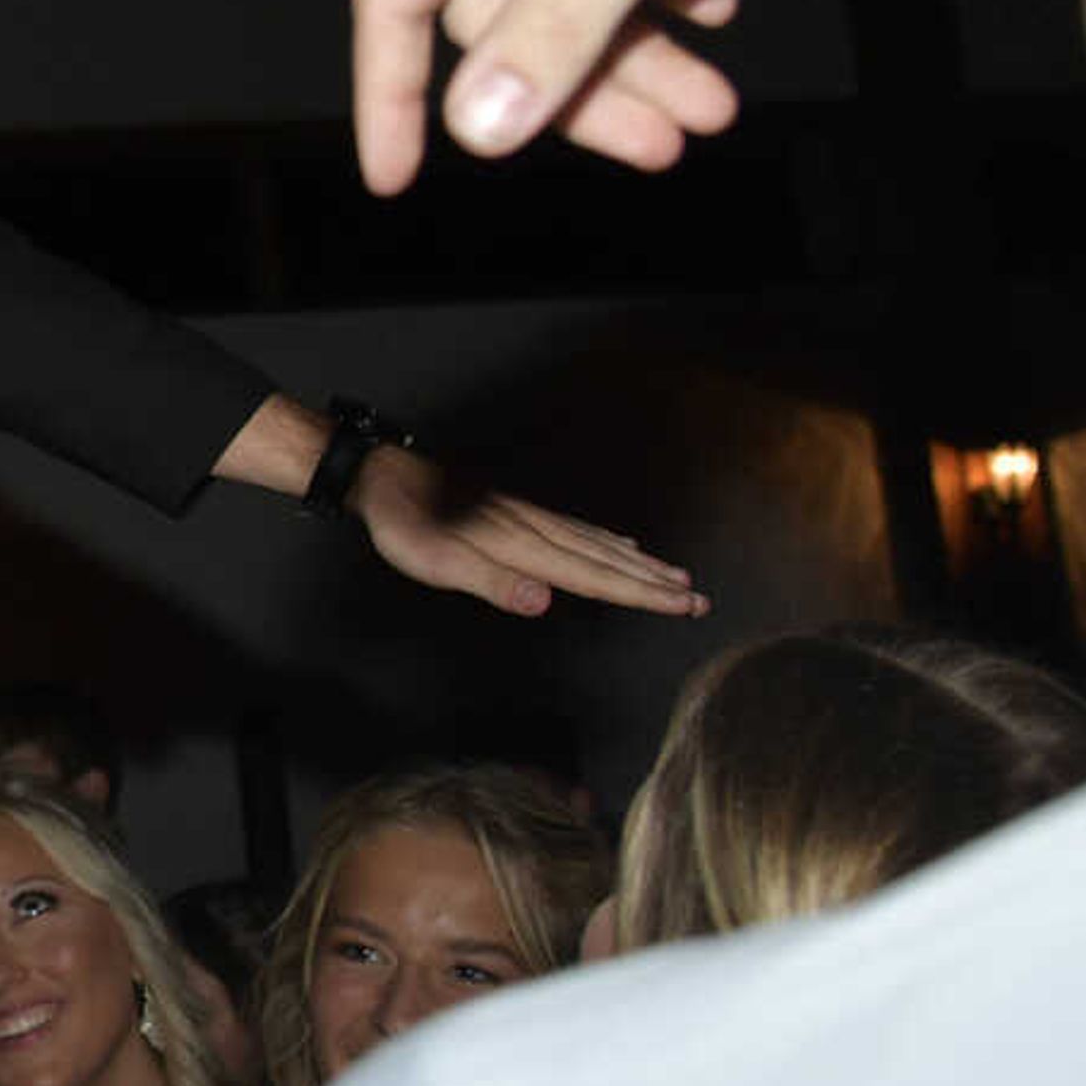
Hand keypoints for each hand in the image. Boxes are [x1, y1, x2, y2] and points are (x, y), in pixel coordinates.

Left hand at [217, 394, 701, 617]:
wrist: (386, 479)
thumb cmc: (407, 524)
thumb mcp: (438, 561)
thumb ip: (492, 582)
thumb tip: (542, 602)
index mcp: (523, 547)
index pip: (593, 576)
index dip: (639, 594)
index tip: (680, 605)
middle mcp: (536, 531)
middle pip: (608, 561)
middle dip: (654, 583)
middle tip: (698, 600)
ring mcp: (531, 519)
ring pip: (599, 544)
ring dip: (640, 564)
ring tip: (676, 577)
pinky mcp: (520, 513)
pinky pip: (579, 530)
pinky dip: (609, 541)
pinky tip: (622, 544)